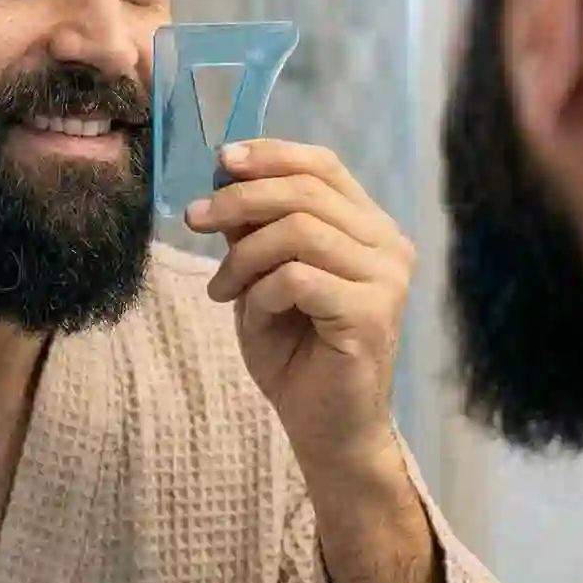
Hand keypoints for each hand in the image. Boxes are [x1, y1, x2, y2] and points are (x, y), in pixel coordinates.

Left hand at [186, 139, 415, 466]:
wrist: (326, 428)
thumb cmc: (296, 350)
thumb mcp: (262, 275)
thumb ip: (253, 227)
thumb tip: (224, 172)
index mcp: (368, 225)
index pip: (323, 165)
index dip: (270, 154)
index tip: (221, 161)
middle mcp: (388, 244)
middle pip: (306, 191)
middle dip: (239, 199)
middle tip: (193, 219)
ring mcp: (387, 278)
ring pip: (299, 230)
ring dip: (243, 255)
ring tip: (221, 289)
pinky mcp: (373, 313)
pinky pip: (298, 277)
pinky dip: (261, 292)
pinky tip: (252, 315)